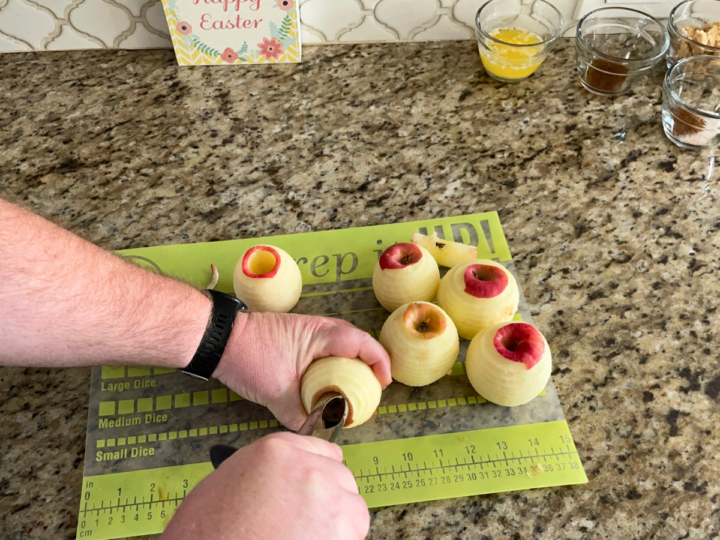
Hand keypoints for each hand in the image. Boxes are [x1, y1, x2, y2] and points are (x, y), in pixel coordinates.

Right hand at [161, 432, 368, 539]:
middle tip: (309, 522)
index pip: (323, 451)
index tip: (321, 486)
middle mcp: (307, 468)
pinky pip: (352, 536)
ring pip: (354, 510)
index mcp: (277, 451)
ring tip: (308, 537)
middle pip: (341, 479)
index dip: (321, 473)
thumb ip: (268, 471)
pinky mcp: (338, 532)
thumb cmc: (207, 529)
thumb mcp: (229, 480)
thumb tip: (286, 480)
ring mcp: (326, 499)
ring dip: (338, 526)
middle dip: (331, 501)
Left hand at [214, 313, 390, 429]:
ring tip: (356, 385)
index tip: (383, 383)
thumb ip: (300, 415)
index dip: (379, 361)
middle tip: (374, 387)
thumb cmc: (248, 358)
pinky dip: (335, 362)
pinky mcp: (297, 337)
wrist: (219, 340)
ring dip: (352, 361)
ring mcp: (307, 330)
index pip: (361, 342)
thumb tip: (316, 433)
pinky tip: (330, 381)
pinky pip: (326, 347)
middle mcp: (318, 327)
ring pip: (341, 343)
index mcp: (320, 335)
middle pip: (356, 340)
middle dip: (370, 362)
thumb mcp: (276, 393)